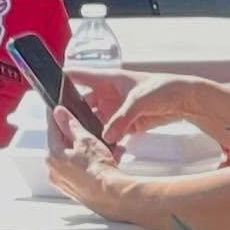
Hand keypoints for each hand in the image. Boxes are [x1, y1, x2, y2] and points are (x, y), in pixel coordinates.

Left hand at [45, 107, 124, 214]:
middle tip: (85, 125)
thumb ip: (71, 124)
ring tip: (100, 142)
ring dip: (85, 147)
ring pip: (72, 156)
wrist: (109, 195)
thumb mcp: (85, 139)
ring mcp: (62, 182)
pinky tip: (103, 156)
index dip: (56, 115)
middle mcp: (53, 171)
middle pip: (62, 144)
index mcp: (52, 156)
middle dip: (75, 133)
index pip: (51, 129)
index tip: (56, 107)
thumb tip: (60, 113)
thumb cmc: (98, 170)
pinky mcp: (73, 189)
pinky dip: (88, 161)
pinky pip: (78, 169)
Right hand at [69, 68, 198, 149]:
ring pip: (93, 124)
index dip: (63, 81)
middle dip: (72, 117)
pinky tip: (100, 153)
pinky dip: (103, 144)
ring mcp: (114, 111)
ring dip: (88, 134)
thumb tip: (107, 136)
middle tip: (61, 130)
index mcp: (108, 80)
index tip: (47, 89)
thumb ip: (122, 118)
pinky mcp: (122, 125)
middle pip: (82, 105)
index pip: (80, 77)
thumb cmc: (163, 89)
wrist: (183, 100)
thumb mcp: (140, 101)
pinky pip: (107, 136)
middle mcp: (108, 96)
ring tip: (79, 146)